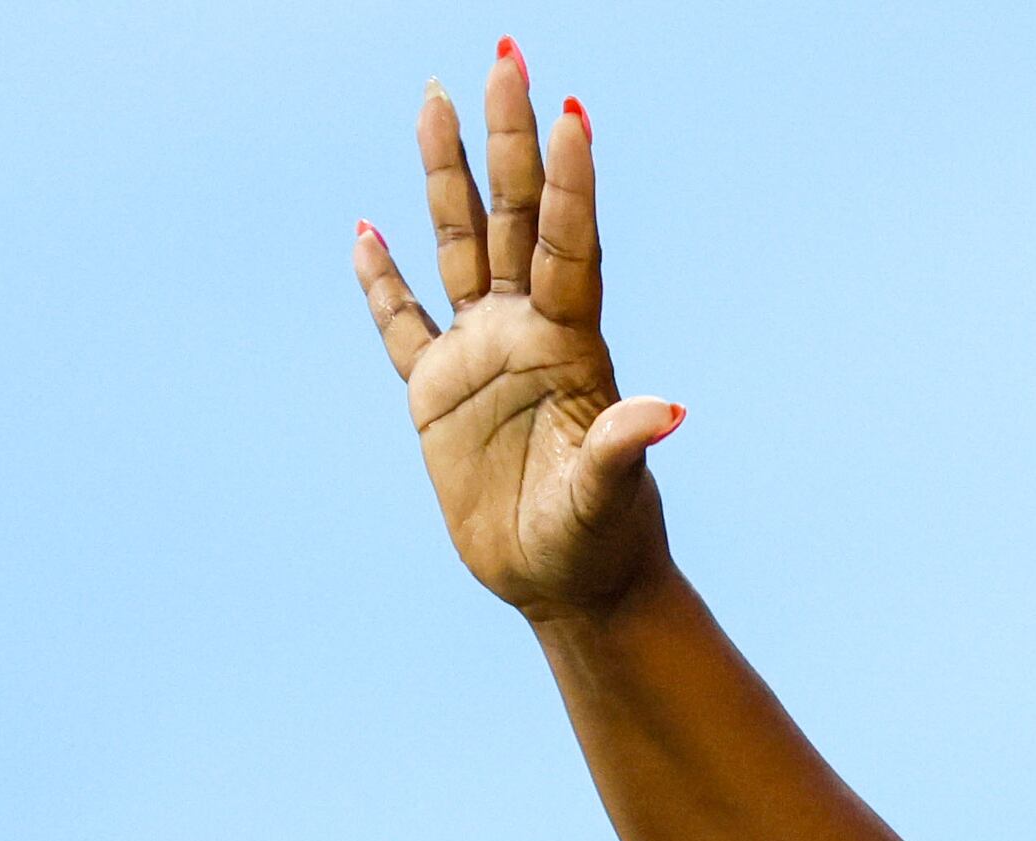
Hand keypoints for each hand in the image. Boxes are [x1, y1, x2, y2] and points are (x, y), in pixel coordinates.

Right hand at [354, 42, 683, 619]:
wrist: (573, 590)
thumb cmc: (602, 547)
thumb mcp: (609, 501)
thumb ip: (626, 451)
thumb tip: (670, 413)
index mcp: (572, 350)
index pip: (567, 245)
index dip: (568, 182)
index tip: (571, 111)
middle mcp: (526, 335)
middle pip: (511, 217)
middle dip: (508, 139)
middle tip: (510, 56)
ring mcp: (480, 358)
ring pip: (457, 244)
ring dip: (446, 174)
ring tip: (436, 97)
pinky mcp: (438, 397)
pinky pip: (402, 324)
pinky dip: (381, 280)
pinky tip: (364, 229)